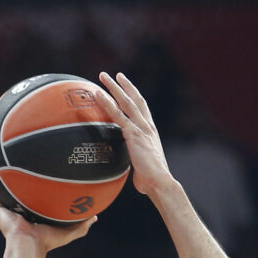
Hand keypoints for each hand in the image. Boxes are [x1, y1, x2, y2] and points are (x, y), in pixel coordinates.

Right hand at [0, 162, 94, 252]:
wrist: (29, 247)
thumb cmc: (46, 242)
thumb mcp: (68, 231)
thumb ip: (82, 224)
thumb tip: (95, 216)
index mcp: (27, 212)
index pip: (25, 194)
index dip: (25, 183)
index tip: (28, 168)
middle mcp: (12, 208)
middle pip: (7, 187)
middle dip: (6, 174)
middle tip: (7, 156)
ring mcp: (1, 208)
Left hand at [97, 72, 172, 196]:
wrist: (160, 182)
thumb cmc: (151, 180)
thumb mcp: (142, 165)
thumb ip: (135, 160)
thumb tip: (130, 169)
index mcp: (151, 131)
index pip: (142, 107)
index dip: (134, 94)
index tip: (127, 85)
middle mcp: (147, 126)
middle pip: (134, 99)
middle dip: (123, 85)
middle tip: (113, 75)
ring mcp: (141, 128)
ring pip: (125, 102)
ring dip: (113, 87)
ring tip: (102, 76)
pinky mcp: (133, 134)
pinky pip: (117, 115)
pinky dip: (107, 103)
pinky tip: (97, 94)